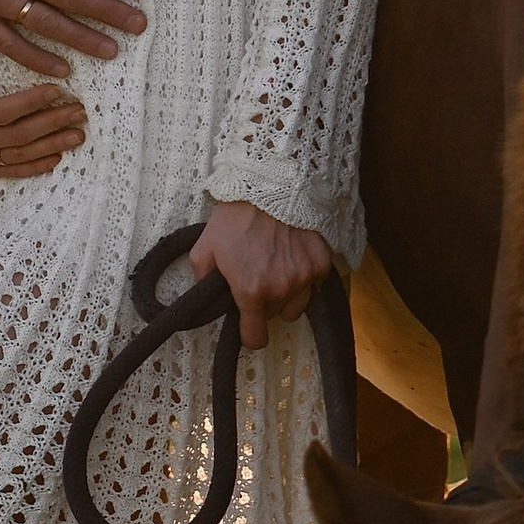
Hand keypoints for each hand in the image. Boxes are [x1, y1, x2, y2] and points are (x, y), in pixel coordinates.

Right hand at [0, 64, 87, 178]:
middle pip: (19, 134)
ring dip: (52, 145)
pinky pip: (8, 171)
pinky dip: (33, 168)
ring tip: (78, 135)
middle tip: (79, 110)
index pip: (4, 111)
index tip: (57, 89)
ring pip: (19, 154)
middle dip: (52, 122)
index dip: (32, 101)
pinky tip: (56, 161)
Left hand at [189, 199, 332, 348]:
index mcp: (251, 291)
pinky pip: (315, 283)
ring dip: (286, 294)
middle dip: (264, 304)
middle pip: (274, 316)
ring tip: (275, 267)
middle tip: (255, 277)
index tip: (247, 326)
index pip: (255, 338)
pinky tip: (292, 254)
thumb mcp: (203, 249)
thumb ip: (202, 281)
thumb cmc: (233, 217)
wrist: (268, 185)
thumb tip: (209, 299)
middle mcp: (281, 289)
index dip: (249, 334)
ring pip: (297, 304)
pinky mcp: (321, 262)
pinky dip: (305, 275)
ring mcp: (305, 276)